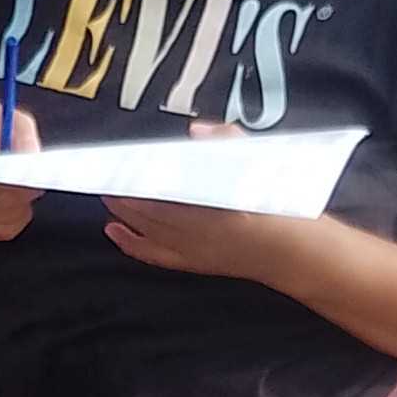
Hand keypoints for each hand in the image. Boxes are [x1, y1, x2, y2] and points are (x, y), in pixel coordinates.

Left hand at [104, 118, 273, 282]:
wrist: (291, 251)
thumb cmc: (278, 208)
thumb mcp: (263, 165)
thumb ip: (229, 143)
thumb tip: (197, 133)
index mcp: (216, 204)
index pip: (164, 186)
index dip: (138, 174)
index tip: (121, 161)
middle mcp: (198, 230)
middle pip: (147, 207)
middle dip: (123, 190)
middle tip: (105, 172)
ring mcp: (193, 249)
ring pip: (145, 229)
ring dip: (121, 211)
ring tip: (107, 193)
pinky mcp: (192, 263)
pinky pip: (151, 254)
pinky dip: (129, 242)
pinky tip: (114, 230)